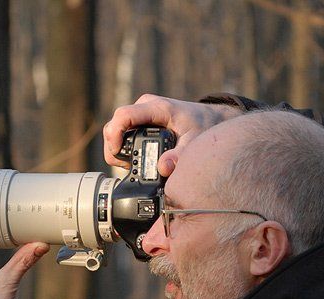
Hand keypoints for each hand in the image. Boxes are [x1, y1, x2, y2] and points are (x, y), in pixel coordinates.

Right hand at [103, 94, 242, 176]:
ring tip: (130, 164)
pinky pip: (123, 132)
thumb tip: (163, 168)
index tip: (117, 153)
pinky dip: (123, 147)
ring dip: (117, 149)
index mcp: (157, 108)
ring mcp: (141, 112)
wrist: (210, 118)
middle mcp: (145, 106)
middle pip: (114, 124)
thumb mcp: (194, 142)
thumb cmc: (203, 126)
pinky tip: (134, 159)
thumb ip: (180, 156)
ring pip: (115, 129)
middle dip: (114, 148)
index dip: (114, 135)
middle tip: (126, 166)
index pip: (124, 115)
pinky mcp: (140, 120)